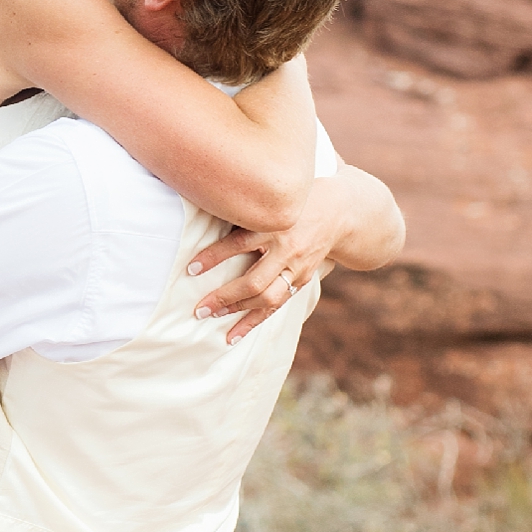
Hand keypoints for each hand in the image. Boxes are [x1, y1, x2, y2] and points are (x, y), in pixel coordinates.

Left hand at [187, 174, 367, 341]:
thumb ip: (247, 207)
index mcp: (276, 224)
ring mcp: (296, 267)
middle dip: (224, 297)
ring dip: (237, 310)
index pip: (239, 243)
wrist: (341, 212)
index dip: (213, 257)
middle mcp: (287, 248)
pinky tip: (234, 335)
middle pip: (254, 280)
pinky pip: (276, 305)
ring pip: (267, 297)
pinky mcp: (301, 279)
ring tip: (210, 316)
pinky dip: (254, 321)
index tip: (190, 269)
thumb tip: (205, 204)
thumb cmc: (297, 198)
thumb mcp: (274, 197)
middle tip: (199, 309)